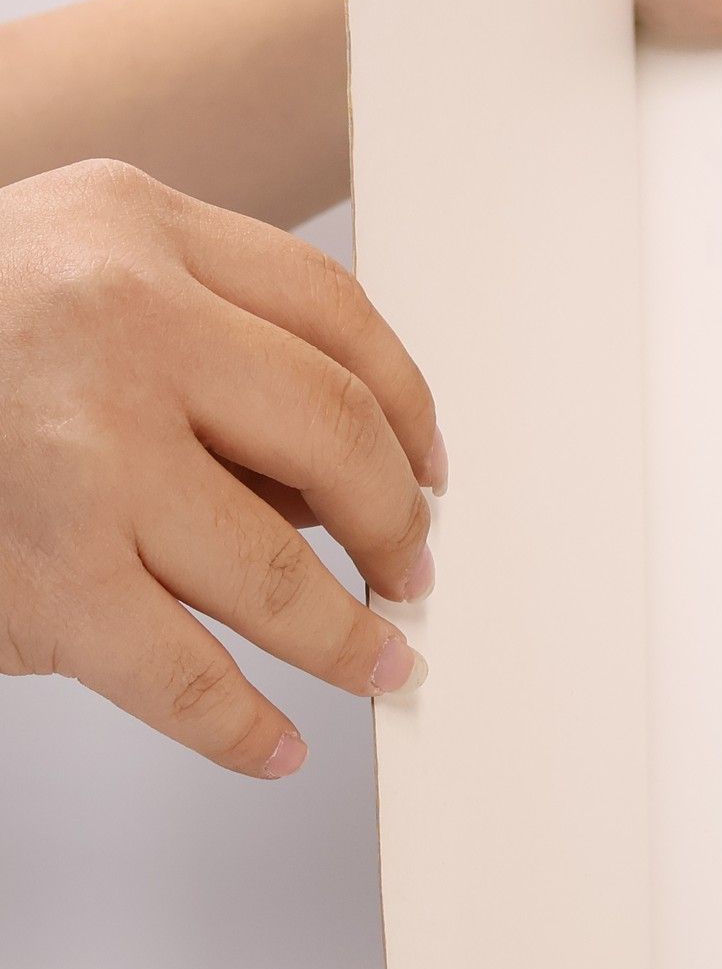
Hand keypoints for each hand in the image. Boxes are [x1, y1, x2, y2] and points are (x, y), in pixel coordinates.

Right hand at [0, 160, 444, 776]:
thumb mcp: (66, 264)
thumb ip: (195, 328)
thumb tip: (337, 477)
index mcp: (135, 227)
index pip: (337, 316)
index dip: (408, 406)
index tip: (430, 467)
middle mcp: (120, 326)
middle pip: (337, 436)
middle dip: (398, 524)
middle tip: (412, 570)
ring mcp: (82, 454)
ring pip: (276, 570)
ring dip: (346, 634)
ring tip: (379, 660)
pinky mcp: (45, 574)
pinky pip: (184, 674)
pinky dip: (241, 725)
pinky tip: (275, 741)